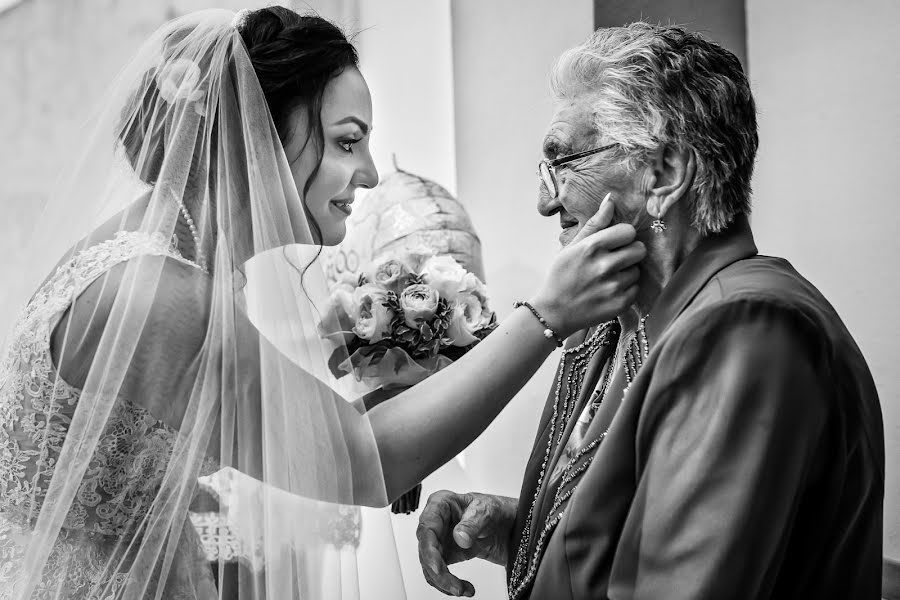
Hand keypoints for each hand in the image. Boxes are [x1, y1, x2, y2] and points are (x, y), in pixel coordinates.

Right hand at [417, 490, 517, 596]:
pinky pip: (438, 573)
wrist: (507, 524)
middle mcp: (435, 522)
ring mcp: (438, 539)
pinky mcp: (445, 554)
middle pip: (426, 550)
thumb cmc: (494, 510)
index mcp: (440, 504)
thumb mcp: (486, 512)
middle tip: (455, 587)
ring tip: (462, 590)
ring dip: (444, 582)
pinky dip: (449, 584)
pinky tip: (464, 588)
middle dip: (438, 572)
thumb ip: (472, 524)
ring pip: (430, 565)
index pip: (427, 528)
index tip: (438, 568)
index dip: (429, 550)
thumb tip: (459, 537)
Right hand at [532, 193, 644, 336]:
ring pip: (637, 270)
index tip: (614, 244)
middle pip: (639, 250)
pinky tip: (609, 291)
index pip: (628, 231)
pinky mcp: (619, 304)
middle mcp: (604, 266)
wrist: (554, 312)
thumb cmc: (562, 275)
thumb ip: (594, 223)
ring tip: (608, 278)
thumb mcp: (572, 246)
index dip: (622, 237)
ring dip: (626, 273)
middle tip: (614, 261)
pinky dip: (626, 290)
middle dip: (629, 253)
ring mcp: (613, 287)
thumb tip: (611, 199)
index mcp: (592, 247)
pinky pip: (636, 289)